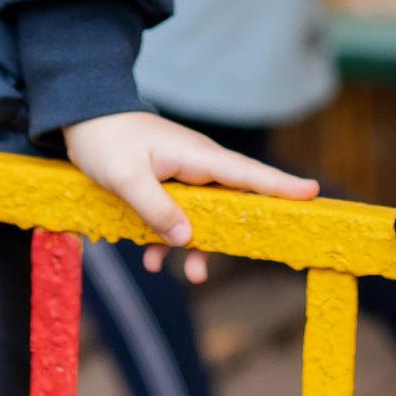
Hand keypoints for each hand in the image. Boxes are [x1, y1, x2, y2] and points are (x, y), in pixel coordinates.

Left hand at [61, 111, 316, 256]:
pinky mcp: (167, 186)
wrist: (82, 118)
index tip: (312, 193)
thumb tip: (186, 240)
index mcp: (197, 157)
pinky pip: (178, 218)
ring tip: (188, 276)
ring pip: (204, 218)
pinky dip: (166, 241)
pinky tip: (148, 259)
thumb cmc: (105, 142)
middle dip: (240, 233)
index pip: (247, 173)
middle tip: (263, 252)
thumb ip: (156, 209)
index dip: (280, 185)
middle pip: (234, 203)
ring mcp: (184, 176)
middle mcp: (198, 166)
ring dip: (196, 247)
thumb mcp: (126, 179)